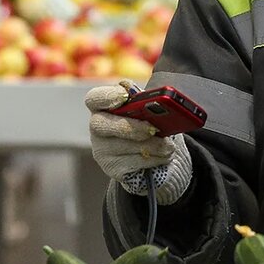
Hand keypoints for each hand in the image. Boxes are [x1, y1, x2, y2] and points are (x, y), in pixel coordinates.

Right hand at [85, 83, 192, 204]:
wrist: (146, 149)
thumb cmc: (143, 120)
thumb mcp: (144, 106)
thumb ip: (144, 99)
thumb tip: (156, 98)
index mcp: (103, 105)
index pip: (95, 98)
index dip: (107, 96)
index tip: (124, 96)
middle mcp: (97, 127)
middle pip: (102, 125)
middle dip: (132, 127)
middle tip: (153, 129)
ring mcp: (102, 149)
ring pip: (125, 146)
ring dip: (153, 145)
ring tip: (168, 145)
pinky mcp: (112, 167)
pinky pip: (135, 163)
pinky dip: (155, 158)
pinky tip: (163, 155)